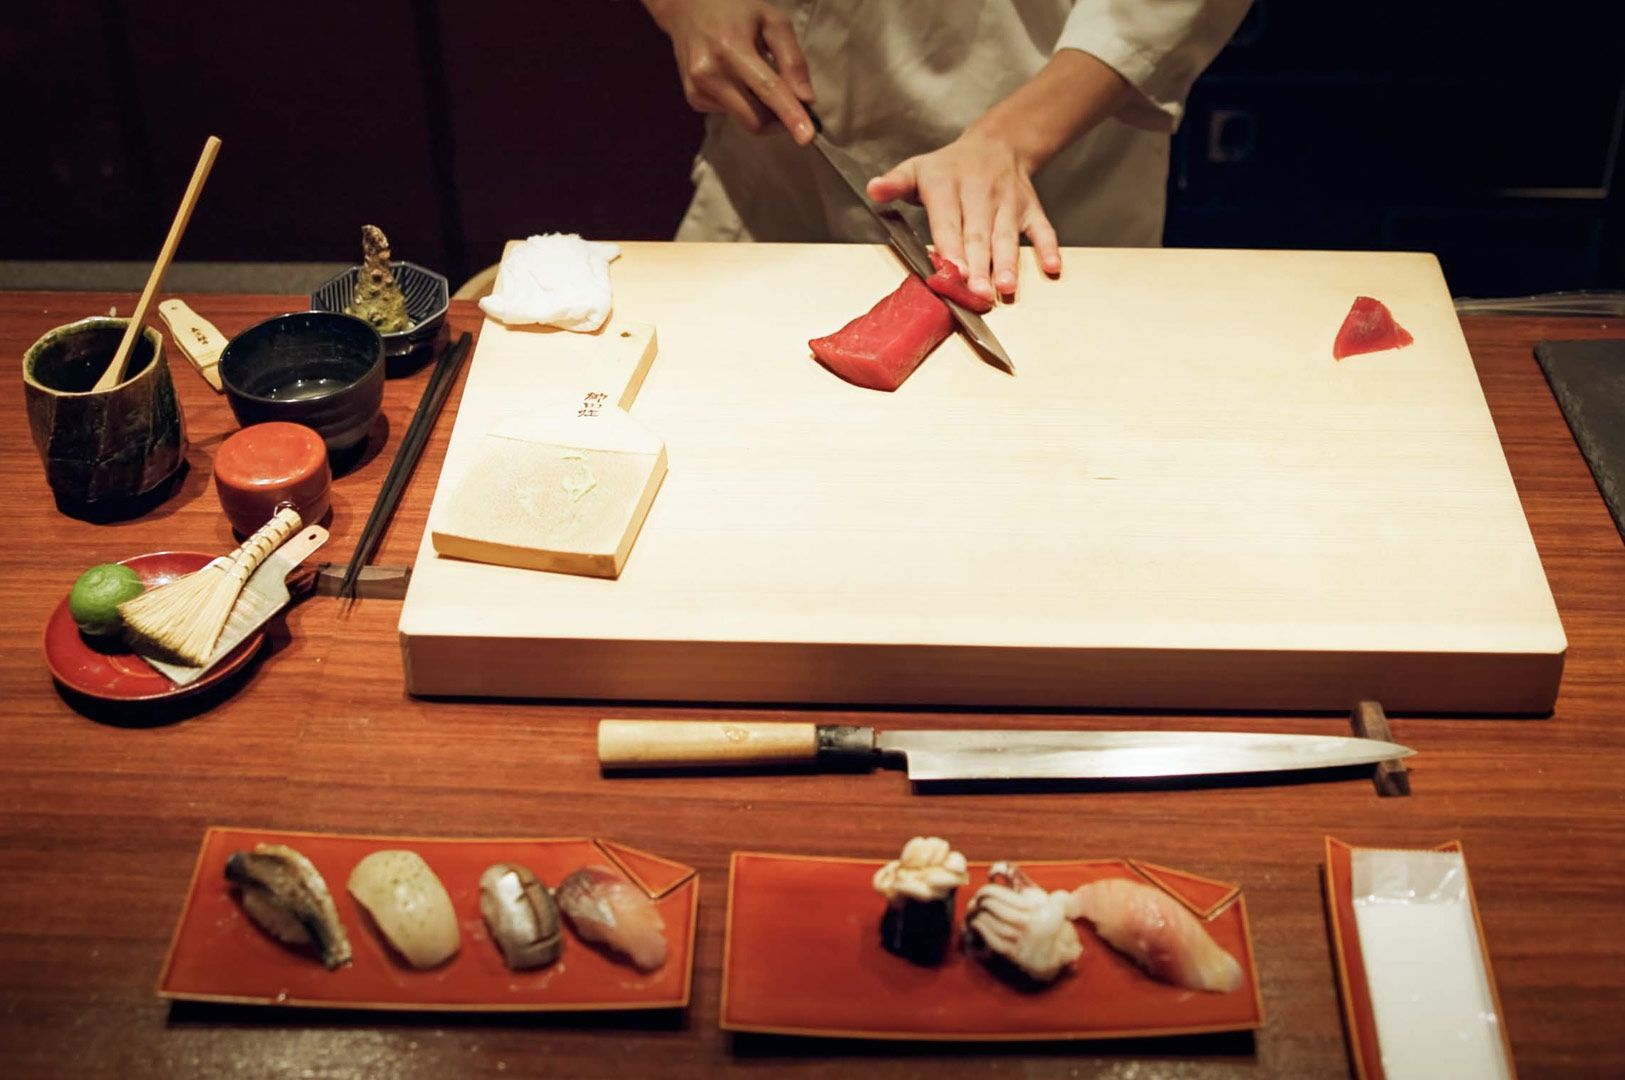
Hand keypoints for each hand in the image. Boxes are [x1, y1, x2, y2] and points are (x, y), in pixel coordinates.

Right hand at [643, 0, 814, 143]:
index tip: (807, 137)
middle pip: (755, 119)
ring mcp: (697, 88)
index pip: (767, 89)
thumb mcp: (772, 21)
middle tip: (792, 105)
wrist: (687, 8)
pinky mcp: (694, 98)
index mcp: (731, 47)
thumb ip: (792, 59)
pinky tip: (735, 78)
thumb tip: (805, 99)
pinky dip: (742, 103)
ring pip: (744, 120)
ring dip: (760, 108)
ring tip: (755, 75)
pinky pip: (730, 113)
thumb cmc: (736, 10)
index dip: (790, 115)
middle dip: (779, 120)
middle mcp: (709, 72)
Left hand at [866, 131, 1059, 301]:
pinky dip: (1048, 247)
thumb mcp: (917, 168)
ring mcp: (1007, 202)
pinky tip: (1051, 267)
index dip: (950, 247)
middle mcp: (979, 193)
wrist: (998, 143)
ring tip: (1005, 288)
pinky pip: (1042, 228)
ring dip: (1008, 263)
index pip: (947, 221)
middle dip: (978, 266)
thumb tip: (875, 190)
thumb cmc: (950, 167)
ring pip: (1007, 236)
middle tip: (976, 294)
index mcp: (947, 186)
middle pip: (978, 234)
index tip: (950, 271)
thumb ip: (895, 183)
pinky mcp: (1030, 209)